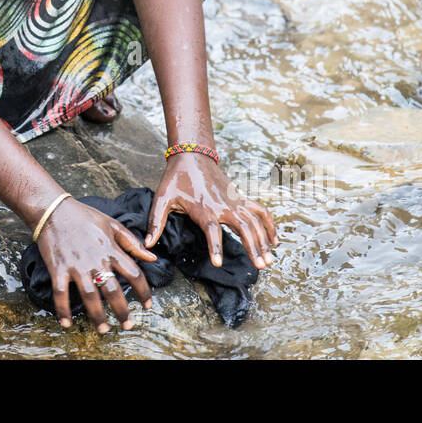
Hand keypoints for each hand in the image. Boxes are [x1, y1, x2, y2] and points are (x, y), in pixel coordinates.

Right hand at [37, 198, 157, 332]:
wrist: (53, 210)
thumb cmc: (84, 216)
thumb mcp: (112, 224)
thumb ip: (132, 242)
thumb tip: (152, 257)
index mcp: (110, 249)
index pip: (134, 273)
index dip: (144, 292)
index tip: (147, 305)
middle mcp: (95, 259)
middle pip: (112, 289)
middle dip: (122, 310)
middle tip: (127, 326)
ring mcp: (76, 264)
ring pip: (89, 295)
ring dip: (97, 314)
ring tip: (104, 329)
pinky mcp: (58, 267)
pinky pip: (61, 292)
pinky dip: (63, 309)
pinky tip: (66, 323)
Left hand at [146, 153, 277, 269]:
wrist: (192, 155)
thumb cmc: (176, 179)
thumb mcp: (162, 198)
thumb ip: (155, 221)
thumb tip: (147, 244)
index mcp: (203, 208)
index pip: (212, 230)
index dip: (215, 246)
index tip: (218, 263)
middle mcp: (222, 206)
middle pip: (243, 227)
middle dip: (253, 247)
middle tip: (261, 266)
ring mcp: (234, 201)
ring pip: (254, 221)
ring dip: (264, 240)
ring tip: (269, 260)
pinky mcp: (240, 198)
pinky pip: (259, 211)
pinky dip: (269, 225)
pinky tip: (273, 241)